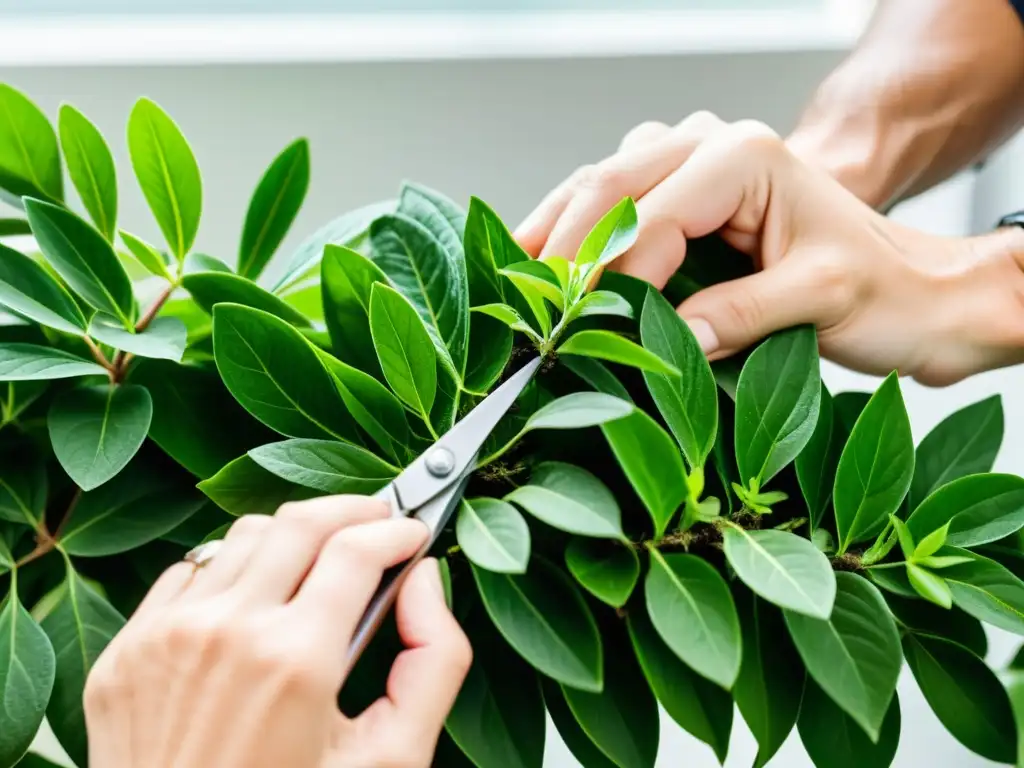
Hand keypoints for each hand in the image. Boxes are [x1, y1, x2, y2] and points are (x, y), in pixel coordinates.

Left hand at [83, 496, 471, 767]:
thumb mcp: (390, 759)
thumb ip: (433, 662)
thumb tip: (423, 579)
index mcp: (296, 661)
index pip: (358, 547)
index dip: (398, 530)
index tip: (413, 534)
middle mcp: (226, 632)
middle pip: (300, 521)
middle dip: (351, 510)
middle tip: (377, 523)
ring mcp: (166, 637)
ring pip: (243, 536)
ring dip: (292, 537)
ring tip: (317, 564)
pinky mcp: (128, 650)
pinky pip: (189, 573)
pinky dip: (231, 571)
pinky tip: (254, 604)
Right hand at [515, 112, 1023, 384]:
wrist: (913, 289)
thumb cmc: (884, 288)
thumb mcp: (823, 299)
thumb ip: (743, 314)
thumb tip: (669, 339)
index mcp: (748, 157)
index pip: (654, 216)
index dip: (611, 275)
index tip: (581, 327)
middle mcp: (712, 146)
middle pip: (610, 184)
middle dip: (562, 242)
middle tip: (526, 298)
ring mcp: (693, 164)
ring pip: (600, 185)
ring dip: (556, 227)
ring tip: (515, 269)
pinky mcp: (683, 194)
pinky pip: (612, 202)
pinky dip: (574, 230)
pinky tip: (546, 256)